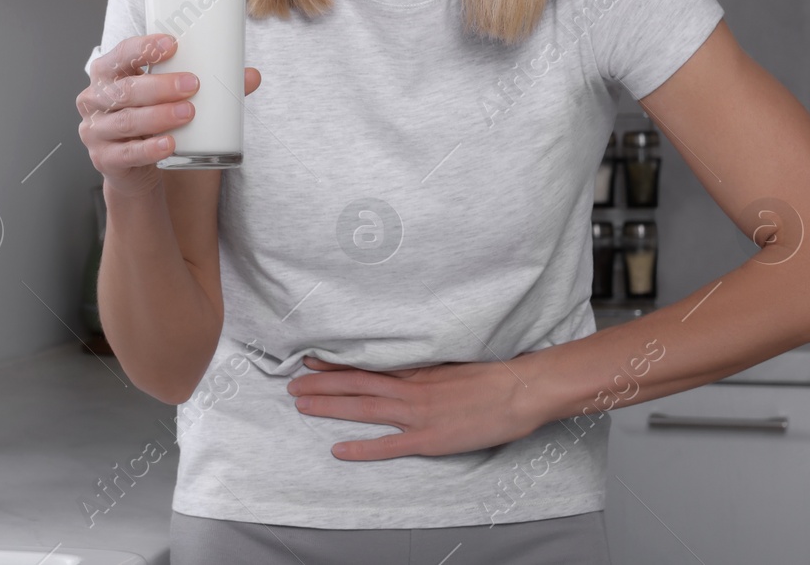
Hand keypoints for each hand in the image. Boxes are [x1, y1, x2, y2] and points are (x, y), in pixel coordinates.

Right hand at [76, 33, 260, 196]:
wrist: (132, 166)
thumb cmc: (150, 119)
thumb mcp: (169, 97)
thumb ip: (206, 85)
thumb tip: (251, 76)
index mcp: (108, 72)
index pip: (121, 53)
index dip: (144, 47)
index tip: (173, 44)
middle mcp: (95, 98)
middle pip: (125, 89)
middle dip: (159, 86)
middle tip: (192, 84)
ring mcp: (96, 130)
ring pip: (126, 120)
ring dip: (159, 116)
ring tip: (188, 113)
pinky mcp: (104, 159)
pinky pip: (126, 153)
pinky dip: (150, 149)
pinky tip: (169, 145)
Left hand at [286, 353, 541, 460]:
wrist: (518, 391)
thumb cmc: (491, 378)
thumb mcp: (450, 366)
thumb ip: (424, 370)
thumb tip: (401, 369)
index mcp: (416, 371)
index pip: (366, 365)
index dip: (335, 364)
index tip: (310, 360)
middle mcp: (410, 389)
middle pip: (356, 384)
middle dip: (321, 385)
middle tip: (291, 385)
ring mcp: (417, 414)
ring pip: (364, 408)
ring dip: (330, 406)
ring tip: (301, 405)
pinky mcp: (429, 439)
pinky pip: (388, 445)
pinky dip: (362, 448)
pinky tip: (338, 449)